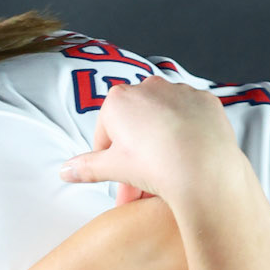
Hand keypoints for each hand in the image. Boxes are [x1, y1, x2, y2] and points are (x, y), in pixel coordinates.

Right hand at [58, 78, 243, 205]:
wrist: (206, 169)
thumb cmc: (156, 166)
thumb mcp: (114, 169)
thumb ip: (86, 167)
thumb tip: (64, 170)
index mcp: (118, 100)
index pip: (106, 133)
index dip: (110, 159)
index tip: (119, 177)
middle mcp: (147, 86)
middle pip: (135, 124)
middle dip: (136, 151)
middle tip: (142, 183)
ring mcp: (179, 90)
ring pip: (163, 117)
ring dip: (161, 139)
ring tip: (168, 170)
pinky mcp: (205, 99)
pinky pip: (190, 115)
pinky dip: (187, 132)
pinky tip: (190, 154)